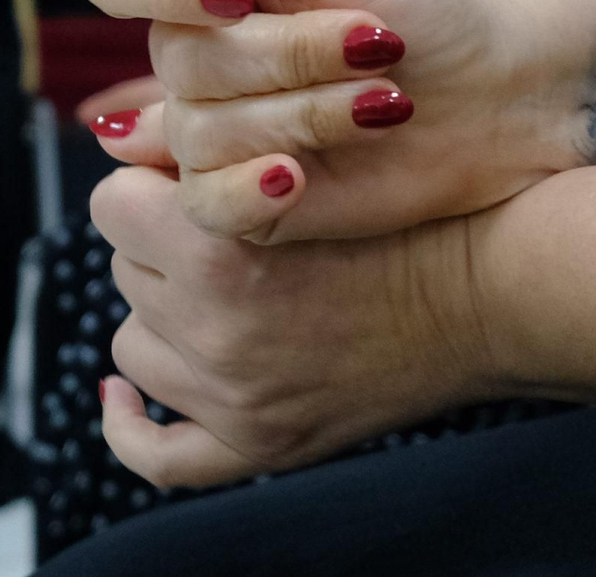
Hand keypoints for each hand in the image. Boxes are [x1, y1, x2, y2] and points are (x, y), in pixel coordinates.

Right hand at [80, 0, 585, 242]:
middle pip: (179, 60)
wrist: (494, 91)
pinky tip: (301, 175)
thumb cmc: (417, 8)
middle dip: (289, 51)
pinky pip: (207, 202)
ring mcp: (215, 133)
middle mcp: (194, 59)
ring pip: (204, 130)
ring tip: (387, 104)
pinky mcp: (244, 202)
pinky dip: (253, 187)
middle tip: (375, 42)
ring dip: (308, 112)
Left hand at [93, 164, 491, 487]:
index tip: (186, 179)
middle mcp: (216, 331)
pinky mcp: (259, 445)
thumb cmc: (403, 213)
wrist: (482, 295)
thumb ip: (204, 154)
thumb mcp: (298, 160)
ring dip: (161, 314)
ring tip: (222, 290)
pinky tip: (123, 392)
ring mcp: (234, 398)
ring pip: (132, 343)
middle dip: (162, 243)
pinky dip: (129, 422)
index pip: (112, 203)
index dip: (149, 183)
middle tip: (226, 232)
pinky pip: (157, 455)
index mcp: (219, 249)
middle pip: (124, 269)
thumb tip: (117, 139)